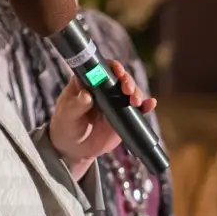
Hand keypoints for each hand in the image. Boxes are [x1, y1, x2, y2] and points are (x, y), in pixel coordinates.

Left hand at [47, 61, 156, 175]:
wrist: (75, 149)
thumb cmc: (66, 127)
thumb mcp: (67, 116)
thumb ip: (75, 105)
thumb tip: (86, 96)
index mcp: (88, 82)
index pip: (101, 68)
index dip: (111, 66)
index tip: (117, 71)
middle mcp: (104, 88)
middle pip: (120, 78)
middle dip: (127, 80)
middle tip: (127, 89)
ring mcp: (116, 101)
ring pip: (131, 91)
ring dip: (137, 93)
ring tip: (135, 102)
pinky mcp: (124, 115)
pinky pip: (138, 109)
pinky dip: (145, 106)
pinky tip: (150, 104)